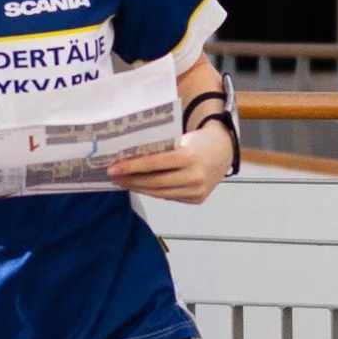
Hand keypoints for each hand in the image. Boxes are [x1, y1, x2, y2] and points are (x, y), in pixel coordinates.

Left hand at [108, 117, 230, 204]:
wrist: (224, 151)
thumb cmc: (198, 141)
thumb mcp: (181, 138)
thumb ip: (161, 149)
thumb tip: (130, 157)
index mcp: (189, 156)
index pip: (154, 164)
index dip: (131, 167)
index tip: (113, 169)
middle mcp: (194, 176)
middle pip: (154, 182)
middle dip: (131, 180)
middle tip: (113, 177)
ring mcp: (196, 191)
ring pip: (160, 193)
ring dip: (139, 188)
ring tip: (124, 183)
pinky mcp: (197, 199)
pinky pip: (169, 197)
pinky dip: (154, 192)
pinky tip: (141, 187)